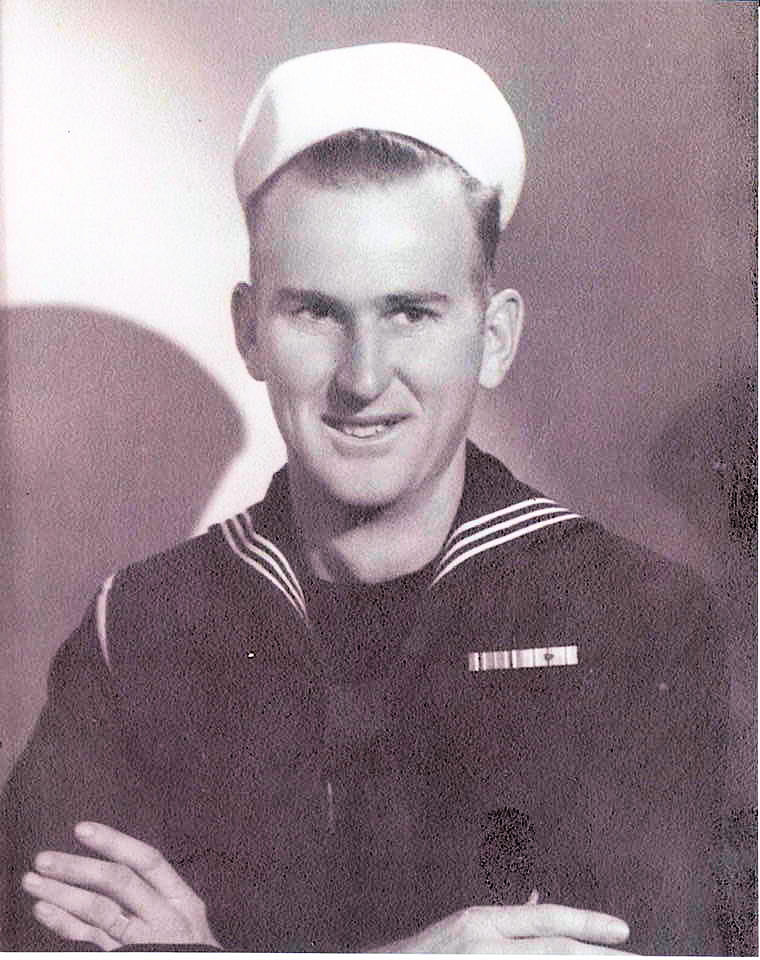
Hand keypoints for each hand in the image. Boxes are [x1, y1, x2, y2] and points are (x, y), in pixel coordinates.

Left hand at [21, 822, 219, 950]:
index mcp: (182, 898)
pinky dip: (66, 925)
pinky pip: (92, 941)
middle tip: (43, 858)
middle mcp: (164, 917)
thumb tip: (117, 860)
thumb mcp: (188, 916)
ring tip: (32, 881)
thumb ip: (158, 893)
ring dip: (63, 895)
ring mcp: (145, 942)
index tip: (81, 829)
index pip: (148, 861)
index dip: (114, 842)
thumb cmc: (190, 947)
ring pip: (100, 912)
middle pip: (119, 884)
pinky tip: (43, 911)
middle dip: (78, 868)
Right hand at [373, 903, 632, 953]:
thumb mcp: (460, 930)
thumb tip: (539, 901)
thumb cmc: (418, 959)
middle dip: (602, 959)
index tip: (625, 931)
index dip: (588, 924)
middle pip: (558, 952)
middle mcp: (485, 948)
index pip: (545, 920)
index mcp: (479, 924)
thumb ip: (503, 921)